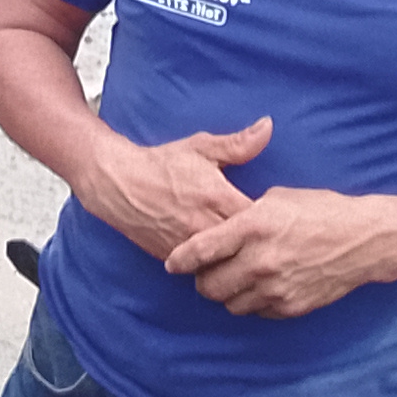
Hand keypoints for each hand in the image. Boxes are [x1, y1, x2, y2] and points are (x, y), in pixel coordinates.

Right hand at [73, 118, 270, 261]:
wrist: (117, 183)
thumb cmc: (162, 163)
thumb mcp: (202, 147)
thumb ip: (239, 143)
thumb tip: (268, 126)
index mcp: (218, 196)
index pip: (259, 219)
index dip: (272, 222)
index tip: (278, 219)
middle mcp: (205, 225)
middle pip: (245, 247)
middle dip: (258, 246)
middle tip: (269, 242)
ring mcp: (189, 245)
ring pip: (225, 263)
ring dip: (237, 260)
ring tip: (250, 255)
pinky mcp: (174, 258)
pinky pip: (202, 270)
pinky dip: (214, 267)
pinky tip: (225, 263)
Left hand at [164, 188, 396, 318]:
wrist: (363, 240)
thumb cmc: (321, 210)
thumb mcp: (277, 198)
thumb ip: (244, 216)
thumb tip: (221, 227)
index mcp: (253, 226)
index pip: (201, 250)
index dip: (181, 260)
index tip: (172, 264)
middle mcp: (260, 260)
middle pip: (209, 286)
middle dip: (203, 280)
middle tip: (208, 273)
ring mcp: (275, 288)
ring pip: (230, 304)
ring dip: (228, 294)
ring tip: (237, 279)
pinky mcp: (289, 306)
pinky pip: (255, 312)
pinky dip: (252, 302)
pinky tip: (261, 286)